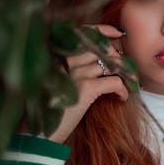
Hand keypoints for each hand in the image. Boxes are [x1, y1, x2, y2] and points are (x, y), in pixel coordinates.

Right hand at [48, 24, 129, 143]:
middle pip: (101, 49)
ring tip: (127, 82)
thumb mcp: (53, 81)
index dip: (103, 30)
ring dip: (123, 73)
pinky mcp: (85, 89)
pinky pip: (114, 82)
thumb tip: (95, 63)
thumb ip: (68, 68)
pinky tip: (122, 97)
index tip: (117, 33)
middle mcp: (65, 59)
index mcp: (56, 55)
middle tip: (124, 67)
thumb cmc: (45, 110)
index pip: (83, 33)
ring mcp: (75, 72)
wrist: (36, 134)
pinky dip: (122, 89)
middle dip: (116, 56)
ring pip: (110, 63)